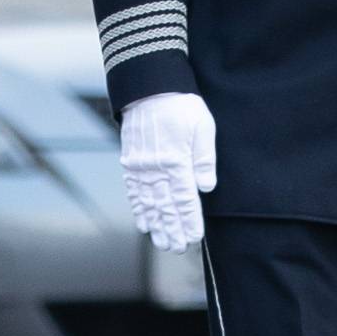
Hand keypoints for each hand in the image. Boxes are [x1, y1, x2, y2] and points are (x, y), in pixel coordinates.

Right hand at [120, 92, 217, 250]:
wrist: (149, 87)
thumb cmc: (181, 106)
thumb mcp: (203, 127)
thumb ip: (204, 159)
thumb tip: (206, 187)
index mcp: (176, 160)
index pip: (184, 198)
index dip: (189, 220)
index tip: (194, 237)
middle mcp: (155, 167)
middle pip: (165, 205)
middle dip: (172, 229)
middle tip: (178, 249)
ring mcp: (140, 166)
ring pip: (148, 202)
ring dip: (156, 225)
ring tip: (162, 243)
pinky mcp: (131, 162)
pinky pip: (134, 191)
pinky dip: (139, 209)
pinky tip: (144, 222)